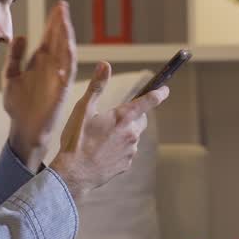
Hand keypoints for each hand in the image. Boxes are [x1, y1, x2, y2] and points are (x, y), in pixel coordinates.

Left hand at [3, 1, 76, 168]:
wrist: (22, 128)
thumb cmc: (17, 105)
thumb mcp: (10, 76)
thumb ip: (15, 57)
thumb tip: (21, 36)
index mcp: (39, 62)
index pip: (49, 38)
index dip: (52, 22)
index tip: (57, 6)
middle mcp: (51, 67)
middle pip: (58, 40)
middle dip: (60, 23)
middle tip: (63, 6)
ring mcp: (57, 77)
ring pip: (65, 52)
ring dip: (66, 36)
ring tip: (65, 20)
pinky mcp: (61, 89)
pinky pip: (67, 71)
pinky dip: (68, 58)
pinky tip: (68, 45)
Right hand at [49, 62, 169, 199]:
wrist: (73, 173)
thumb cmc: (76, 140)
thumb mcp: (83, 109)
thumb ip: (97, 86)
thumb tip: (105, 64)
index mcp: (122, 117)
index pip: (148, 101)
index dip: (159, 93)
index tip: (165, 90)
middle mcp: (131, 133)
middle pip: (141, 119)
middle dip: (133, 116)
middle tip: (114, 118)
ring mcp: (130, 150)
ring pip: (133, 136)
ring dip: (123, 133)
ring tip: (102, 138)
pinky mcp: (126, 164)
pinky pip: (127, 152)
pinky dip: (119, 149)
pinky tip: (102, 151)